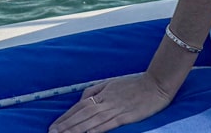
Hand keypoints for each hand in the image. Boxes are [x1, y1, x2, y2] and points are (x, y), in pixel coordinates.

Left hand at [48, 73, 172, 132]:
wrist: (156, 84)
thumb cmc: (135, 83)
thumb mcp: (112, 82)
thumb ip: (96, 90)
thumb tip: (82, 99)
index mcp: (103, 93)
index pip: (79, 106)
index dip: (66, 116)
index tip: (53, 126)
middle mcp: (107, 101)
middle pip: (82, 114)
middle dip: (66, 125)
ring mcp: (116, 109)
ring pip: (91, 121)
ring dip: (76, 129)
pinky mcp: (126, 117)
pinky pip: (108, 125)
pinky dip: (96, 130)